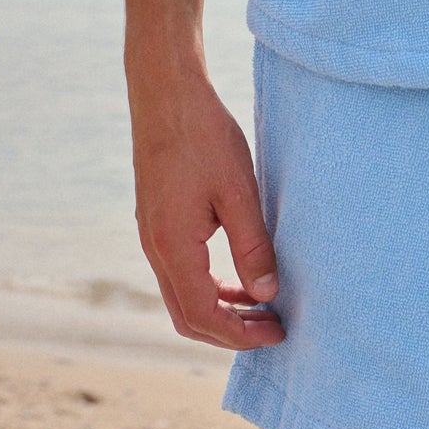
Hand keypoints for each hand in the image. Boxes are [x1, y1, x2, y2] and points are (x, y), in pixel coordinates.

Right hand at [129, 66, 284, 349]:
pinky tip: (237, 277)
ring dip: (219, 310)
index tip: (277, 332)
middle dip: (230, 331)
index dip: (241, 334)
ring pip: (182, 297)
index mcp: (173, 246)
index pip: (203, 315)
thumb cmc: (204, 136)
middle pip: (187, 316)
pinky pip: (179, 273)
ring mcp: (151, 237)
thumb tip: (268, 294)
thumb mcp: (238, 191)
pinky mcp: (155, 223)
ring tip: (261, 308)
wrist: (166, 94)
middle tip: (272, 329)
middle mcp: (154, 249)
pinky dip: (208, 287)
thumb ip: (253, 245)